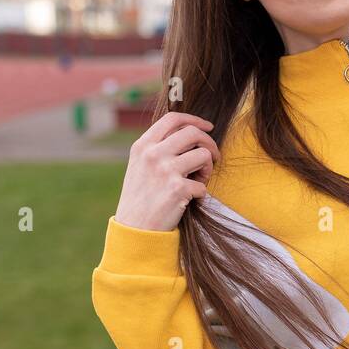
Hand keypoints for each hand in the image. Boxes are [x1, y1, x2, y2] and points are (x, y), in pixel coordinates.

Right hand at [113, 112, 220, 231]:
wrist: (135, 229)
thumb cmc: (141, 197)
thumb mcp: (140, 165)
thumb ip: (158, 147)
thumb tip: (191, 133)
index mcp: (142, 146)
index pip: (172, 119)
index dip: (195, 120)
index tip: (208, 127)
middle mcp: (152, 154)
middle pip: (193, 133)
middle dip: (209, 143)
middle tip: (213, 156)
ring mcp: (165, 170)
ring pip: (204, 155)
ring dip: (208, 169)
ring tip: (199, 180)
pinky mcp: (177, 189)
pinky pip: (203, 185)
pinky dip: (201, 193)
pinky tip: (189, 200)